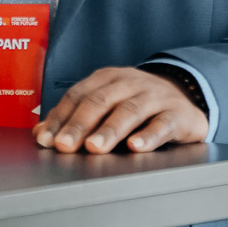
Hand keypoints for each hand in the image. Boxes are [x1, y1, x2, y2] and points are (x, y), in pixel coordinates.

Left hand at [34, 67, 208, 154]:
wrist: (186, 98)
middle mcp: (129, 83)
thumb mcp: (107, 105)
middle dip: (79, 125)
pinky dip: (148, 136)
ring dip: (109, 130)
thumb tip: (41, 134)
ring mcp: (154, 96)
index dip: (60, 117)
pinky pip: (162, 124)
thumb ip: (75, 118)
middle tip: (64, 145)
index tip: (46, 139)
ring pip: (129, 111)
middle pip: (100, 102)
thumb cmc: (137, 105)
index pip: (78, 95)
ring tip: (94, 147)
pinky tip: (136, 147)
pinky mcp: (177, 114)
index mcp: (107, 79)